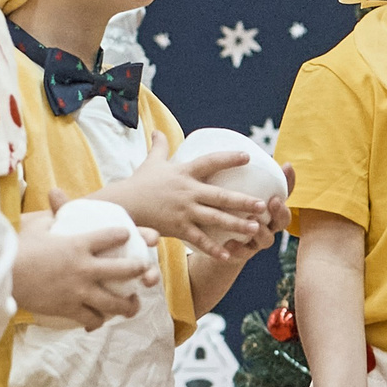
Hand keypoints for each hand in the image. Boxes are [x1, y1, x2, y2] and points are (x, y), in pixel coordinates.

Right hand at [13, 192, 158, 329]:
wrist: (3, 275)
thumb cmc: (18, 247)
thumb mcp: (37, 225)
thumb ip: (53, 214)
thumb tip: (56, 194)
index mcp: (78, 244)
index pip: (112, 236)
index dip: (124, 234)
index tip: (128, 235)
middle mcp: (85, 268)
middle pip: (126, 269)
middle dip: (140, 269)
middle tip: (145, 270)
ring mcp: (79, 290)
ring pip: (115, 302)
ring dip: (128, 304)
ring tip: (133, 304)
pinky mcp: (69, 308)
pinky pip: (91, 318)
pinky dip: (97, 320)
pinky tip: (100, 319)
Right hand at [105, 133, 271, 260]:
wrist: (123, 204)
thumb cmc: (140, 183)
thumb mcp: (151, 162)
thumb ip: (158, 146)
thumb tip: (157, 130)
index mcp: (185, 172)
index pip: (211, 162)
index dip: (229, 158)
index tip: (248, 157)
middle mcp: (188, 191)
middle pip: (221, 196)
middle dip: (243, 201)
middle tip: (262, 205)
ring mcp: (184, 211)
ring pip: (215, 218)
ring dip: (236, 224)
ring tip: (255, 228)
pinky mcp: (178, 228)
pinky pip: (199, 240)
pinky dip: (213, 249)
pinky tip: (228, 256)